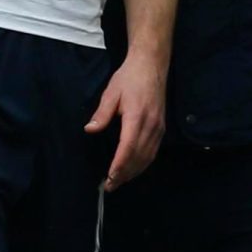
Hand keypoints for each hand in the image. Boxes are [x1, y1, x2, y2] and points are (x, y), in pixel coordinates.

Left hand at [85, 52, 165, 192]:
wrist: (151, 66)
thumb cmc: (129, 77)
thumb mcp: (111, 92)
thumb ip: (102, 113)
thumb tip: (90, 129)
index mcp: (136, 116)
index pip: (128, 147)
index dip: (119, 165)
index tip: (110, 178)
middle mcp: (150, 125)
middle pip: (139, 157)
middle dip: (124, 174)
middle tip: (110, 186)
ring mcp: (158, 128)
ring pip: (148, 157)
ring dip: (134, 172)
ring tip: (119, 181)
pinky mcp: (161, 128)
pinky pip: (153, 151)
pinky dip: (143, 164)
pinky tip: (133, 169)